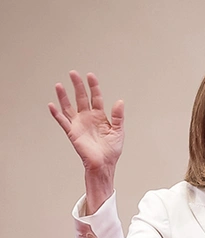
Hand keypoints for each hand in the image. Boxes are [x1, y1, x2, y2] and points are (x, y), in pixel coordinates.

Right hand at [49, 71, 124, 211]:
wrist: (104, 164)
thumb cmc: (111, 150)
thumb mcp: (119, 131)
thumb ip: (118, 116)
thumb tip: (120, 102)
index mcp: (100, 116)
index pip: (96, 98)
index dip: (93, 87)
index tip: (90, 76)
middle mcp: (88, 118)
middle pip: (81, 98)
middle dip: (78, 86)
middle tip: (73, 73)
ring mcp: (79, 124)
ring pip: (69, 107)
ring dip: (64, 96)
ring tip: (59, 85)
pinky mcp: (72, 133)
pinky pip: (63, 121)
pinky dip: (56, 114)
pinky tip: (51, 105)